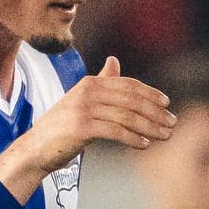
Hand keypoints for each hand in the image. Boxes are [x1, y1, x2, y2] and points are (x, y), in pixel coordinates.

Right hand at [0, 56, 174, 201]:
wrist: (36, 148)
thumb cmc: (62, 127)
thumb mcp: (82, 100)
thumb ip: (101, 82)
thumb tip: (114, 61)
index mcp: (90, 83)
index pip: (128, 85)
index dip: (150, 94)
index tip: (167, 104)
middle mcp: (87, 91)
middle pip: (131, 100)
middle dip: (155, 112)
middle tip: (172, 123)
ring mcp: (83, 109)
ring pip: (127, 116)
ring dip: (150, 127)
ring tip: (165, 136)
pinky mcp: (81, 127)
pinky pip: (115, 131)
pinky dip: (133, 138)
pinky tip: (144, 144)